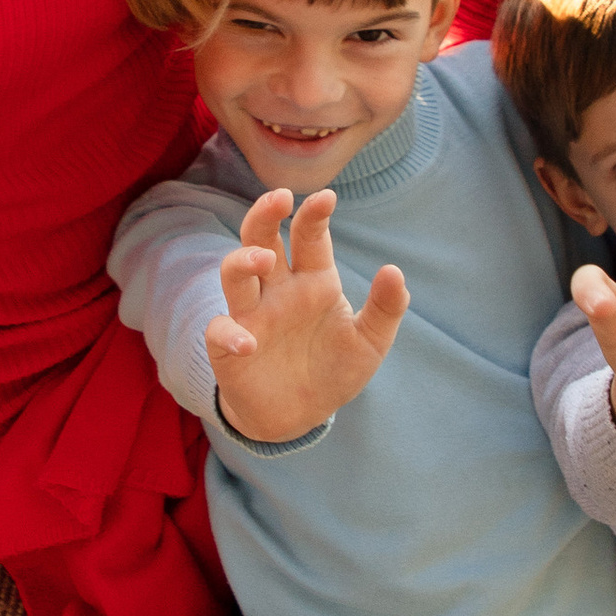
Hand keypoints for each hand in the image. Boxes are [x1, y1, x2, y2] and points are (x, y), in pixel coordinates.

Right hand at [206, 186, 407, 443]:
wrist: (300, 417)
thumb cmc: (333, 370)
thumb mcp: (369, 343)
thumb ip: (384, 309)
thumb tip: (394, 271)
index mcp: (313, 281)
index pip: (309, 237)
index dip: (314, 215)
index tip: (326, 198)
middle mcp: (278, 290)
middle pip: (262, 239)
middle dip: (266, 215)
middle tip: (280, 197)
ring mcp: (251, 316)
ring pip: (234, 274)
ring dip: (244, 261)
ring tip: (263, 259)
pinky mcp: (230, 348)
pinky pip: (221, 331)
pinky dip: (230, 334)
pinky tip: (249, 344)